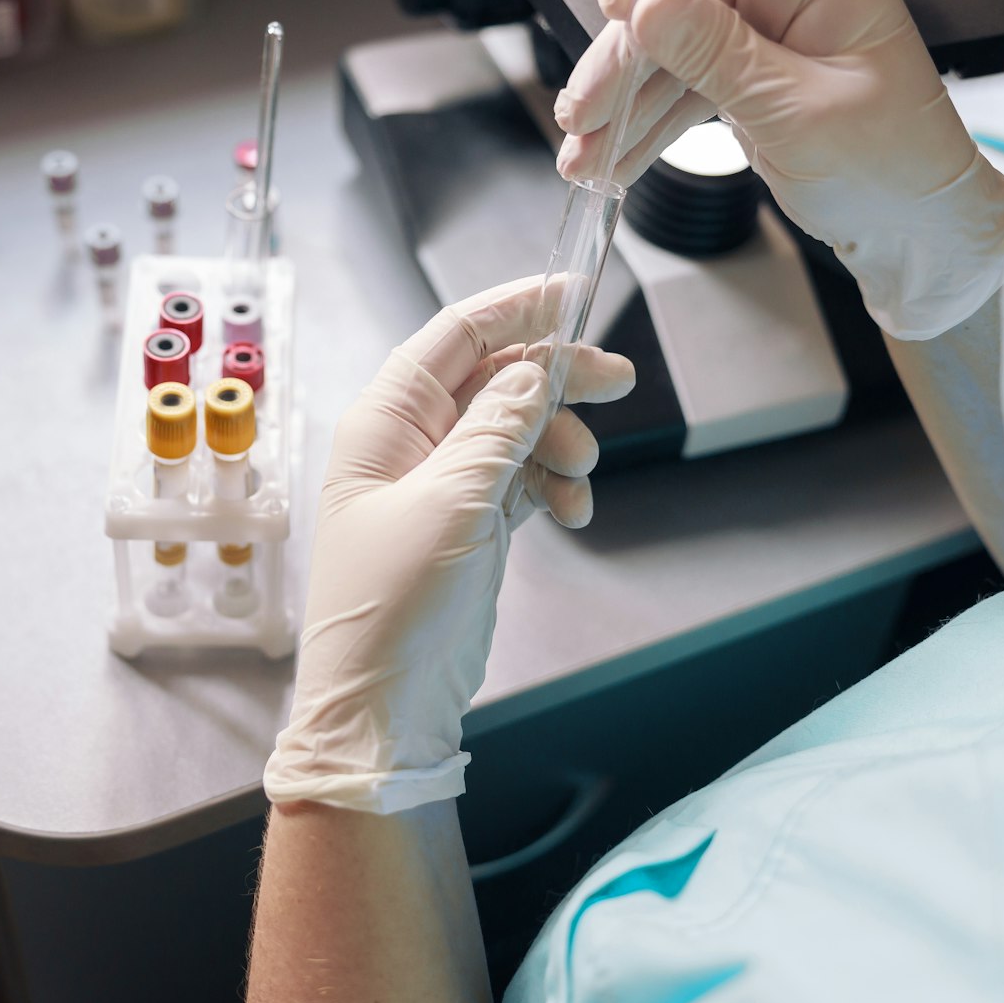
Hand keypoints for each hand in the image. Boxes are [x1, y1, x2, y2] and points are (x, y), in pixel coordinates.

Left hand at [264, 278, 634, 813]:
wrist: (384, 710)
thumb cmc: (394, 608)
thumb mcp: (451, 504)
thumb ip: (497, 429)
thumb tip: (531, 370)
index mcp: (385, 422)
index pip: (454, 337)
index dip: (515, 308)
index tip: (576, 292)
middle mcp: (409, 444)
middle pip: (494, 379)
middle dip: (555, 379)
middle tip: (619, 383)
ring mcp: (440, 485)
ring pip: (516, 430)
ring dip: (560, 443)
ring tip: (581, 480)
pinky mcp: (468, 526)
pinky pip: (522, 479)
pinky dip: (555, 487)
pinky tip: (573, 512)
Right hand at [555, 0, 1003, 340]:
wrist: (920, 234)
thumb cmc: (897, 170)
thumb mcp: (799, 111)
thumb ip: (717, 54)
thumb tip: (649, 6)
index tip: (621, 5)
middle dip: (623, 53)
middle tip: (587, 108)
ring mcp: (765, 36)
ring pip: (667, 45)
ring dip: (620, 99)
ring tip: (585, 150)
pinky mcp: (748, 79)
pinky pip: (679, 87)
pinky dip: (642, 123)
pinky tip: (610, 157)